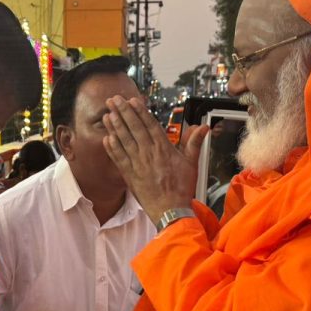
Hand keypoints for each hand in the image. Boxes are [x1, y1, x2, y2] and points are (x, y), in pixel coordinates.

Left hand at [103, 95, 208, 223]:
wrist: (171, 211)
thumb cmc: (182, 188)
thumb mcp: (192, 164)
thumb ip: (194, 143)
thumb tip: (204, 127)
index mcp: (163, 149)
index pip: (149, 125)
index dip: (140, 112)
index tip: (132, 100)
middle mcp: (148, 154)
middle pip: (134, 128)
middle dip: (123, 112)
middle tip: (113, 99)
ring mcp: (137, 164)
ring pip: (124, 141)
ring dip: (115, 126)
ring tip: (107, 113)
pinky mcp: (129, 175)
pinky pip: (118, 159)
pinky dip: (112, 148)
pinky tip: (106, 138)